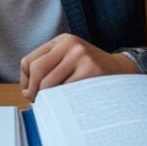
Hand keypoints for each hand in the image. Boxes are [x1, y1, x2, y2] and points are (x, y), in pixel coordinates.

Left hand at [19, 33, 133, 101]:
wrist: (122, 70)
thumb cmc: (91, 70)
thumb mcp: (70, 60)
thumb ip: (49, 69)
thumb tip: (26, 93)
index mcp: (61, 40)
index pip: (29, 60)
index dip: (24, 80)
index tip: (28, 93)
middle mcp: (69, 44)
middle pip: (37, 70)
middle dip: (33, 91)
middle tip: (37, 103)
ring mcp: (80, 55)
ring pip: (49, 82)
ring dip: (46, 98)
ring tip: (51, 105)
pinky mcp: (90, 69)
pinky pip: (65, 90)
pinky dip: (60, 100)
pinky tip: (64, 104)